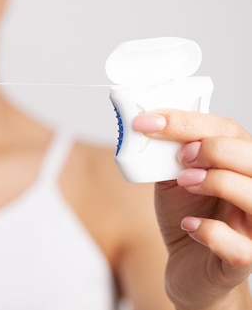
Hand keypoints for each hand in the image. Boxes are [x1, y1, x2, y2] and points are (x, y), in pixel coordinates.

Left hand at [136, 110, 251, 308]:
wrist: (187, 265)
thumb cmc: (187, 215)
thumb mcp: (174, 177)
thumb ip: (169, 154)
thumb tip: (146, 125)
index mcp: (239, 165)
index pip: (228, 130)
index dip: (188, 122)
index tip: (149, 122)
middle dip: (213, 149)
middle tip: (181, 157)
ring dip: (217, 182)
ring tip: (185, 182)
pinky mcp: (243, 260)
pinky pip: (241, 248)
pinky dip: (211, 233)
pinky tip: (188, 225)